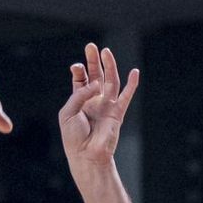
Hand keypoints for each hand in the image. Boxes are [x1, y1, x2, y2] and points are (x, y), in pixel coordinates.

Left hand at [58, 41, 139, 176]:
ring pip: (111, 81)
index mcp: (79, 101)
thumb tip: (97, 84)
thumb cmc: (73, 137)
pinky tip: (135, 72)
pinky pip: (126, 96)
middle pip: (96, 75)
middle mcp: (94, 101)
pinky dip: (132, 85)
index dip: (79, 71)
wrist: (86, 156)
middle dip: (94, 61)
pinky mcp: (117, 113)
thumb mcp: (67, 113)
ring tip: (106, 51)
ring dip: (110, 66)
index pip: (81, 79)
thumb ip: (80, 94)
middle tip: (91, 47)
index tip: (76, 67)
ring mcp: (106, 106)